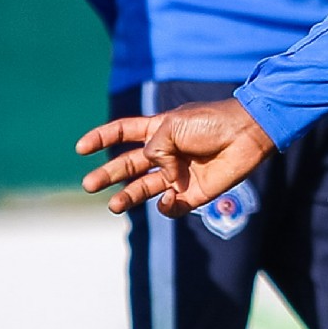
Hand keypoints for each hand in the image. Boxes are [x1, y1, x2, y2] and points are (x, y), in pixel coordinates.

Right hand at [77, 97, 275, 216]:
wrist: (247, 134)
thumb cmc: (211, 122)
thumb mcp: (172, 126)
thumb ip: (154, 149)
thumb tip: (159, 176)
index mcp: (157, 130)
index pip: (122, 133)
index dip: (101, 139)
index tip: (80, 148)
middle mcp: (166, 154)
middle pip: (128, 166)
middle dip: (107, 175)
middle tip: (88, 185)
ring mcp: (179, 175)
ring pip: (144, 189)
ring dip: (127, 197)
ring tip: (113, 206)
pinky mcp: (195, 194)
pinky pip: (171, 206)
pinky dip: (165, 205)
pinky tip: (168, 197)